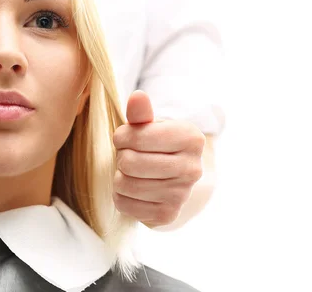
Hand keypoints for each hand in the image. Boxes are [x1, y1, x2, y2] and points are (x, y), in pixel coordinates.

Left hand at [112, 90, 204, 227]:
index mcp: (191, 138)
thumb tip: (137, 96)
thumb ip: (141, 112)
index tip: (125, 138)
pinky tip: (132, 188)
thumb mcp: (150, 125)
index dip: (122, 136)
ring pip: (125, 185)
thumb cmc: (156, 144)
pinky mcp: (168, 215)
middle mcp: (192, 168)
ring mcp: (182, 195)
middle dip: (121, 157)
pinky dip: (121, 196)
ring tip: (130, 171)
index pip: (137, 136)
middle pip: (130, 162)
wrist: (173, 177)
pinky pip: (125, 205)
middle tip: (127, 155)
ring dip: (119, 176)